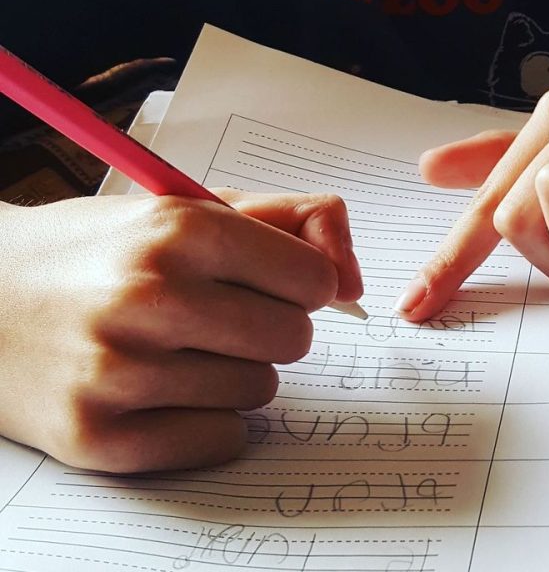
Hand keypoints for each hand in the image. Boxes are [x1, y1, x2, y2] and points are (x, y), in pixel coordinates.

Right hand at [0, 190, 361, 471]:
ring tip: (174, 350)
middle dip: (267, 328)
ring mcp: (121, 372)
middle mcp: (149, 297)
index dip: (300, 284)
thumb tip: (353, 280)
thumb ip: (287, 221)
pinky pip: (223, 441)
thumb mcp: (181, 209)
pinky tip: (159, 393)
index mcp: (177, 228)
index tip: (272, 284)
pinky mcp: (102, 438)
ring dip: (233, 374)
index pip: (313, 279)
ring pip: (260, 391)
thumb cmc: (93, 254)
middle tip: (215, 318)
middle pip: (293, 339)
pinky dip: (204, 423)